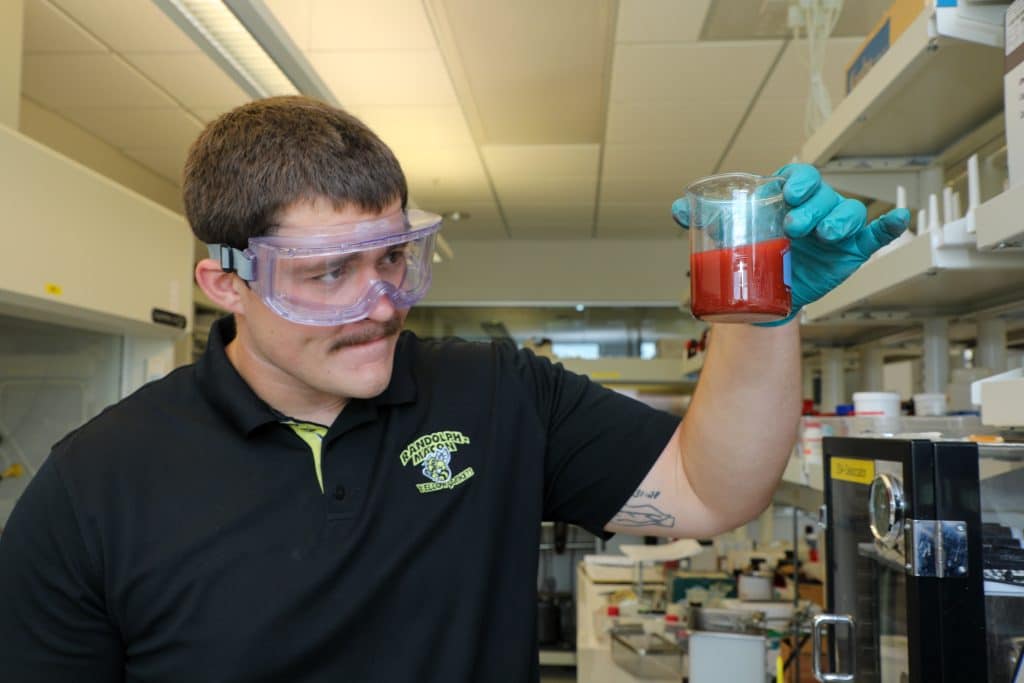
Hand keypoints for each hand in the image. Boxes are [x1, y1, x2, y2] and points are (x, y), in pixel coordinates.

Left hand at [671, 163, 909, 320]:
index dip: (796, 181)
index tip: (787, 193)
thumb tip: (678, 209)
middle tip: (796, 224)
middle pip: (822, 194)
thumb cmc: (752, 256)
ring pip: (848, 212)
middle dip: (813, 206)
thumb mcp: (730, 238)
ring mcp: (835, 229)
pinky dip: (888, 226)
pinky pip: (875, 234)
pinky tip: (899, 219)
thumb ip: (707, 221)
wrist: (764, 296)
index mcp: (787, 198)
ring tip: (825, 235)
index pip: (797, 178)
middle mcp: (814, 208)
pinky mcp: (852, 249)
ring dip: (840, 219)